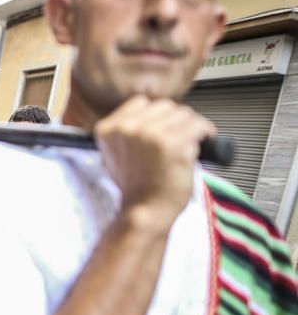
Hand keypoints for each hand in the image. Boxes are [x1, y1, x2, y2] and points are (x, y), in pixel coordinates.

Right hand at [95, 96, 214, 227]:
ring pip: (184, 114)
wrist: (144, 211)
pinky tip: (203, 145)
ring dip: (192, 127)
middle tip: (181, 138)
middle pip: (165, 106)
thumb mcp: (115, 154)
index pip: (140, 102)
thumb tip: (153, 115)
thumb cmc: (135, 188)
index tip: (164, 128)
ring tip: (191, 144)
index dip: (156, 115)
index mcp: (108, 129)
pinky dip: (206, 134)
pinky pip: (199, 126)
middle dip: (176, 121)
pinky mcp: (173, 143)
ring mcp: (150, 134)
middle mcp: (128, 128)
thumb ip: (127, 132)